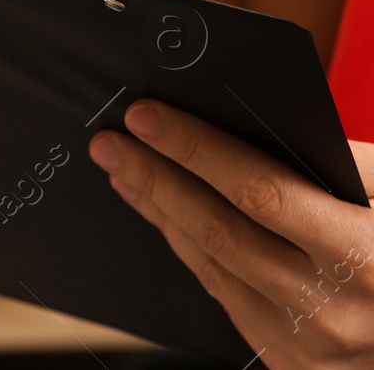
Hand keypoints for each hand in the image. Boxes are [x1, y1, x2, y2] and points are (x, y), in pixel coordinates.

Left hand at [90, 101, 373, 368]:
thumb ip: (341, 162)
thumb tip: (256, 124)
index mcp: (367, 256)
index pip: (258, 192)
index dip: (196, 150)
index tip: (148, 116)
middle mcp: (333, 308)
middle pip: (218, 231)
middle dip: (156, 177)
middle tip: (112, 139)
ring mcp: (310, 345)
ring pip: (211, 266)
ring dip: (159, 212)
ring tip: (124, 168)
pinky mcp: (292, 363)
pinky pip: (224, 296)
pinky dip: (187, 250)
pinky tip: (162, 216)